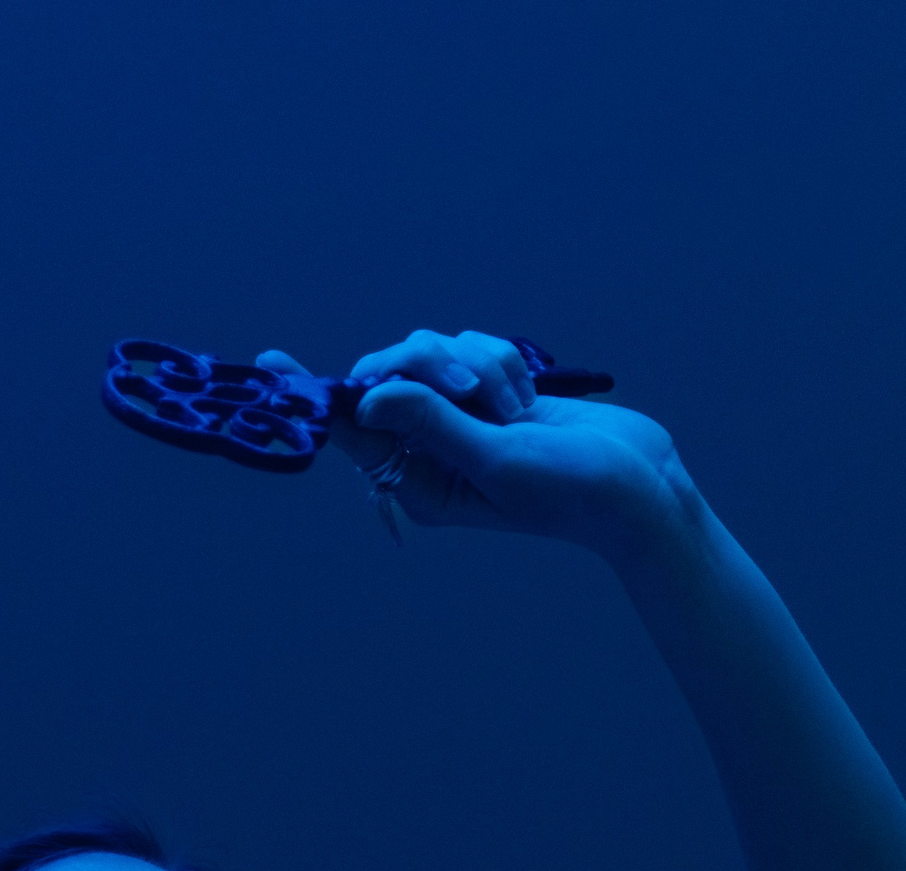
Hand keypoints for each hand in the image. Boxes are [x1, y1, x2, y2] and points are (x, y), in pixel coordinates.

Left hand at [256, 328, 684, 556]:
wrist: (637, 487)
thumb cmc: (568, 489)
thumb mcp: (493, 459)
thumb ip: (429, 424)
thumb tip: (367, 399)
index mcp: (418, 483)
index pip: (350, 430)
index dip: (311, 395)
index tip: (268, 364)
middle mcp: (431, 451)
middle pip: (389, 374)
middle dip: (429, 366)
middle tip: (471, 390)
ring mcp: (461, 420)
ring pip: (435, 352)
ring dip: (478, 364)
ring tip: (514, 407)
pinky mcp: (492, 393)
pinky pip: (473, 346)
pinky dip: (502, 361)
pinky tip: (528, 395)